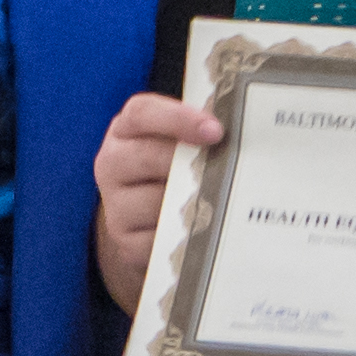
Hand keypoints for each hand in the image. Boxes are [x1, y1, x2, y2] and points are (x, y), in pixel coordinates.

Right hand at [91, 91, 222, 314]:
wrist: (142, 218)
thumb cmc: (171, 167)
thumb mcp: (177, 140)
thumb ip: (199, 130)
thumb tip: (243, 129)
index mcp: (125, 129)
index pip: (142, 114)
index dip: (178, 119)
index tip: (215, 130)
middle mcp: (113, 163)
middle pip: (147, 156)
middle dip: (189, 161)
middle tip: (226, 167)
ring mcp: (116, 205)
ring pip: (155, 201)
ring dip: (191, 200)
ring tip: (219, 199)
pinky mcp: (126, 241)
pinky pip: (158, 239)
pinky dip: (184, 234)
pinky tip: (204, 228)